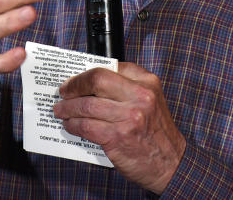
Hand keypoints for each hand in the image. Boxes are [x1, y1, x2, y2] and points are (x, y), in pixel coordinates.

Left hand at [54, 62, 185, 193]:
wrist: (171, 163)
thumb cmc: (156, 132)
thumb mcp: (151, 100)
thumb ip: (127, 87)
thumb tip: (90, 83)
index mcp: (147, 82)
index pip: (110, 68)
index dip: (86, 73)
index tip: (75, 80)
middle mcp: (140, 96)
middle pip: (96, 80)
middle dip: (74, 86)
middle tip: (63, 92)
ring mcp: (129, 117)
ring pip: (87, 105)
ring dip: (68, 108)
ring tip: (61, 110)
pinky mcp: (117, 137)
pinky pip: (86, 127)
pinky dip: (74, 125)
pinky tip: (70, 125)